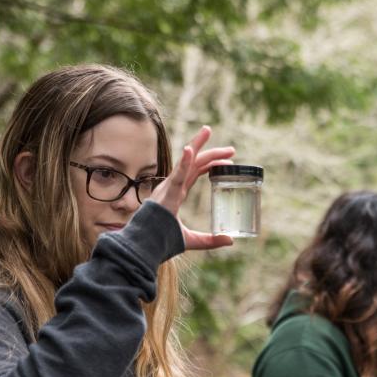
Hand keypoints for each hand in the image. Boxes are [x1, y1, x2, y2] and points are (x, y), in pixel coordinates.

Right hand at [151, 126, 234, 249]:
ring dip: (197, 145)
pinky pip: (176, 175)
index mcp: (177, 194)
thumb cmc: (160, 241)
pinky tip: (190, 150)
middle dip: (212, 153)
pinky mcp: (166, 194)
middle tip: (232, 149)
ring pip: (185, 162)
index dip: (211, 164)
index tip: (229, 161)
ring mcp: (168, 188)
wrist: (144, 247)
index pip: (196, 172)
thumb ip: (211, 240)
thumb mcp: (191, 240)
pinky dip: (184, 162)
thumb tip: (231, 240)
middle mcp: (173, 186)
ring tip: (207, 130)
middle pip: (194, 163)